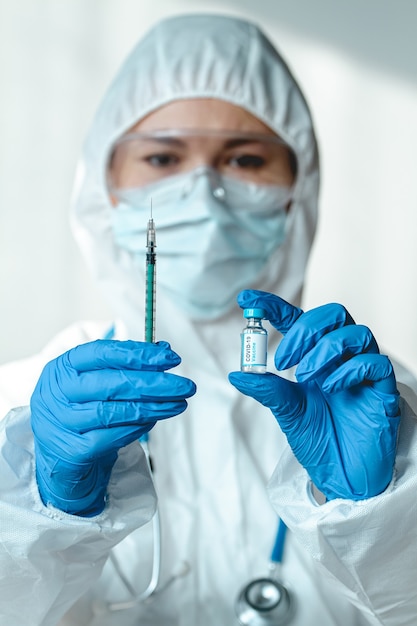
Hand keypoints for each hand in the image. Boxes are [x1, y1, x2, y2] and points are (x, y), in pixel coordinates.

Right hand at [31, 340, 195, 515]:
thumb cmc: (80, 409)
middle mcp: (57, 393)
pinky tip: (155, 420)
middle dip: (155, 383)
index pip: (103, 353)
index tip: (170, 357)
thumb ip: (125, 366)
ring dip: (153, 407)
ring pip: (115, 412)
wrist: (57, 454)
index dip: (139, 354)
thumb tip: (163, 351)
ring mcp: (63, 423)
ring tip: (178, 403)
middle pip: (113, 383)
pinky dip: (138, 428)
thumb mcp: (94, 381)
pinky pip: (113, 437)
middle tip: (185, 385)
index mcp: (62, 368)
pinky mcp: (73, 451)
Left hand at [229, 290, 399, 500]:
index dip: (273, 306)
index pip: (296, 319)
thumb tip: (237, 375)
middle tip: (284, 360)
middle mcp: (341, 358)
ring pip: (356, 333)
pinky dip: (350, 369)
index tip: (247, 300)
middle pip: (333, 315)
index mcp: (315, 357)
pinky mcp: (383, 390)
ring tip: (306, 376)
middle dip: (305, 329)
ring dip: (326, 350)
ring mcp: (363, 372)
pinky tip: (331, 387)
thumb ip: (268, 390)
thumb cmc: (320, 440)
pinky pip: (376, 363)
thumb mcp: (288, 412)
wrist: (343, 476)